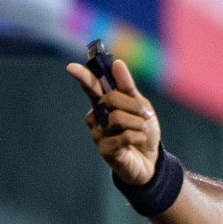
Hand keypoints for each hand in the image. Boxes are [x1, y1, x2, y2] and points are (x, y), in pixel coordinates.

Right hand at [65, 57, 160, 185]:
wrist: (151, 160)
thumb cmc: (142, 131)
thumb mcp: (141, 106)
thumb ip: (127, 87)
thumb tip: (117, 63)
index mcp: (104, 103)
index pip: (91, 86)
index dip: (82, 76)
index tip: (71, 67)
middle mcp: (97, 117)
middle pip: (111, 99)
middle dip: (134, 106)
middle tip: (144, 116)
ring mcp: (98, 133)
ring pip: (118, 117)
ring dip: (138, 123)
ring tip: (141, 131)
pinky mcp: (104, 149)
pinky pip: (124, 135)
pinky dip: (138, 136)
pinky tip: (138, 142)